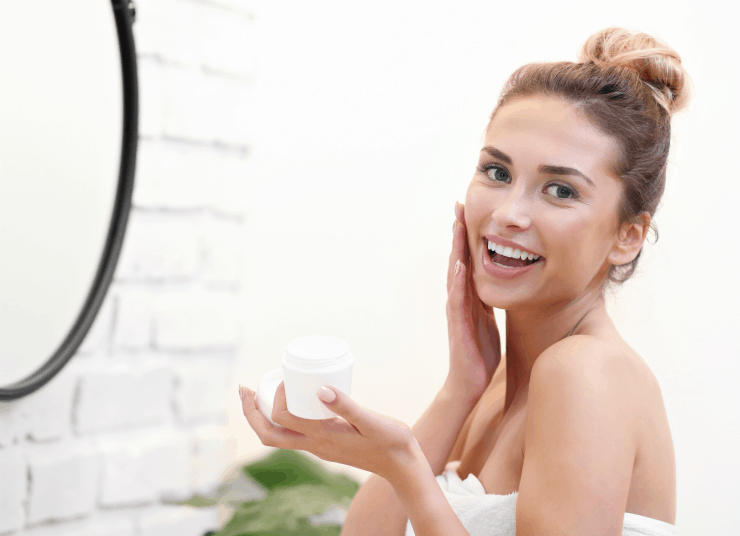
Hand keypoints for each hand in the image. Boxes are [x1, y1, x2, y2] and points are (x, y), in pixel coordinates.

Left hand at [239, 381, 420, 480]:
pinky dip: (281, 418)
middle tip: (244, 389)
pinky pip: (292, 434)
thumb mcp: (370, 420)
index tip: (286, 378)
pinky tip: (292, 402)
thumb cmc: (389, 441)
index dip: (276, 397)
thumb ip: (346, 406)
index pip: (281, 419)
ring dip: (261, 416)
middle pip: (268, 435)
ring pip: (278, 436)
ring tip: (258, 393)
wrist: (402, 465)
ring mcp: (318, 448)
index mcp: (321, 438)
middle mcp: (314, 446)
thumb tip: (321, 390)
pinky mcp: (325, 446)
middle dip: (250, 412)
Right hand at [445, 201, 501, 400]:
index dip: (468, 235)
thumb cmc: (481, 352)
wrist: (470, 381)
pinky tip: (459, 264)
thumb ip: (489, 301)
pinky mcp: (458, 324)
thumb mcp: (489, 320)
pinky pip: (457, 298)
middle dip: (458, 232)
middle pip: (458, 258)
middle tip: (459, 205)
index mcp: (469, 296)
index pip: (468, 259)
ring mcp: (456, 310)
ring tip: (457, 225)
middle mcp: (460, 298)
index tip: (469, 210)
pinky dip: (457, 280)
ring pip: (454, 273)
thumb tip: (501, 284)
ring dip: (455, 248)